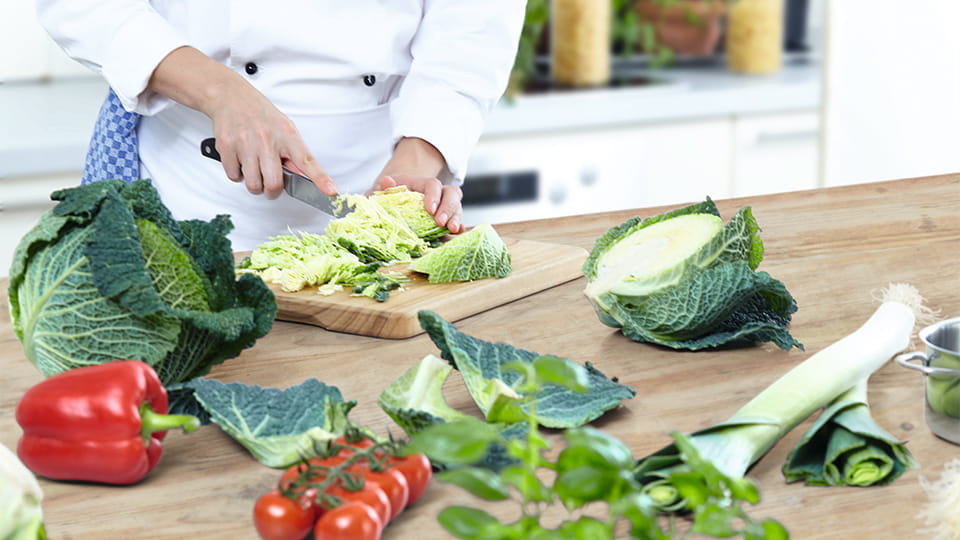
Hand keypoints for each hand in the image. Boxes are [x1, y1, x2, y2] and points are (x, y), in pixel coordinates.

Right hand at [207, 81, 336, 198]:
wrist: (231, 97)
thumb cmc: (261, 114)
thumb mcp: (285, 128)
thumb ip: (293, 153)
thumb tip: (302, 176)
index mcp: (287, 135)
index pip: (307, 161)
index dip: (320, 179)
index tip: (331, 191)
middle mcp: (267, 140)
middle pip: (274, 183)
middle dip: (272, 192)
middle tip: (270, 186)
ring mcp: (246, 144)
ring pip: (253, 184)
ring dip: (255, 184)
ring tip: (255, 170)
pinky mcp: (227, 147)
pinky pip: (234, 176)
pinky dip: (237, 174)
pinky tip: (241, 161)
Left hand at [375, 175, 463, 233]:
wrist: (400, 202)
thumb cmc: (395, 197)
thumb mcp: (389, 191)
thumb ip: (388, 187)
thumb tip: (386, 181)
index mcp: (424, 184)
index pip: (433, 185)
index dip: (434, 196)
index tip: (430, 209)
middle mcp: (439, 192)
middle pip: (451, 193)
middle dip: (448, 208)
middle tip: (440, 222)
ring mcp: (446, 205)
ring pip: (457, 206)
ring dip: (455, 217)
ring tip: (451, 229)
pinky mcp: (449, 217)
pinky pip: (458, 218)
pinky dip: (459, 224)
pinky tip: (458, 231)